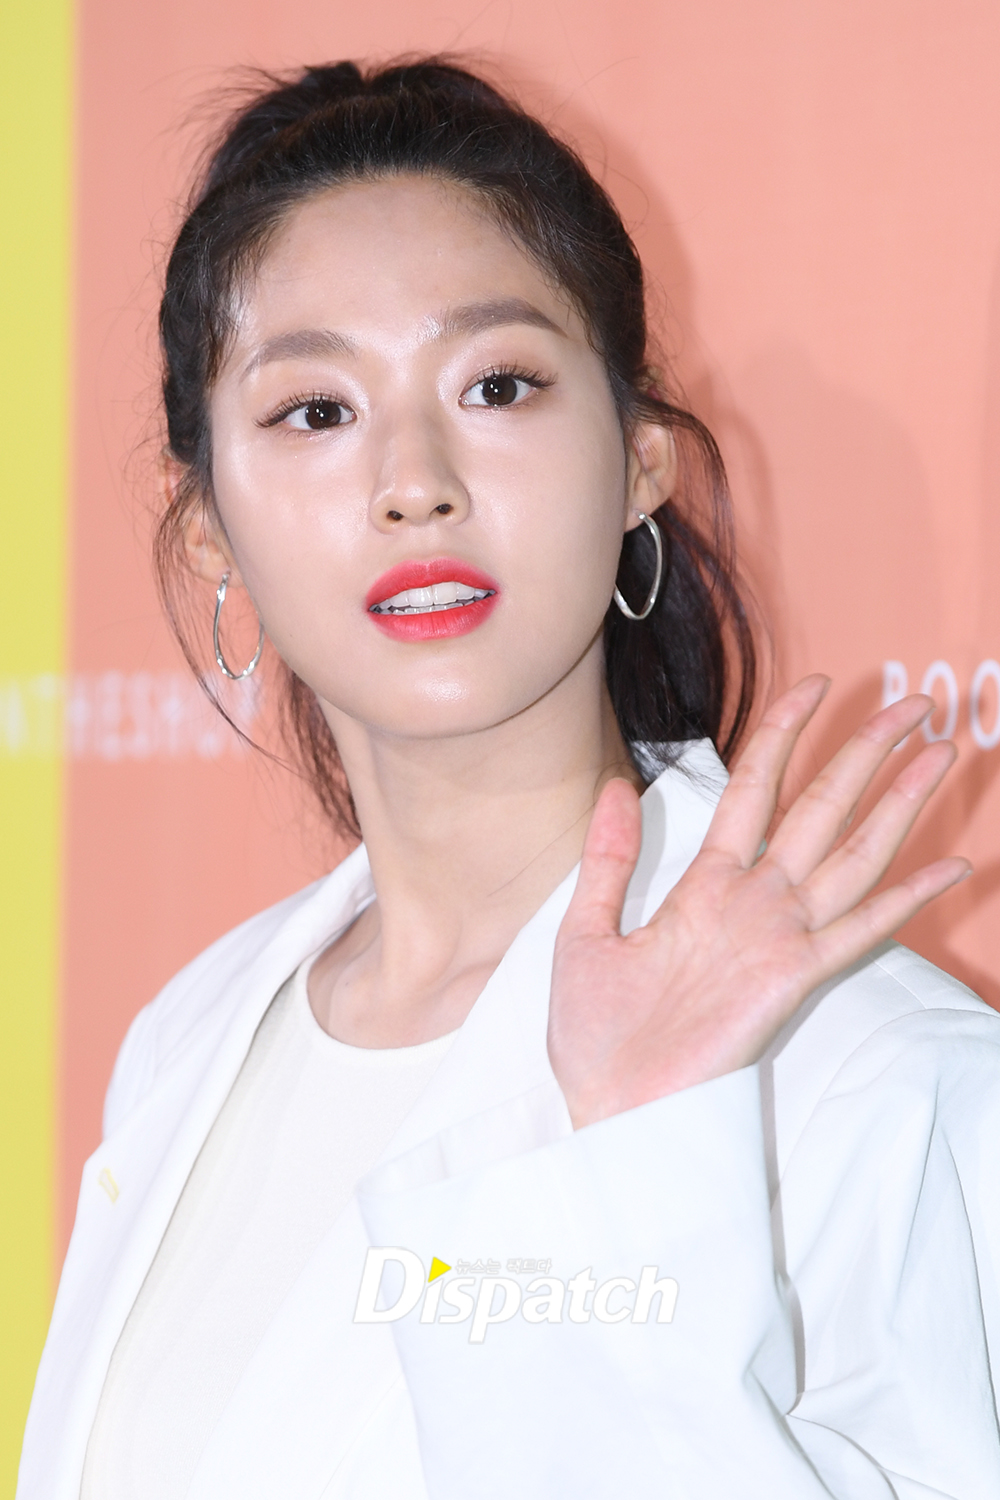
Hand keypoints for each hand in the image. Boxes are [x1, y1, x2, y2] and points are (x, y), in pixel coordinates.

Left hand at [548, 676, 969, 1127]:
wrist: (607, 1108)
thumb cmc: (596, 1034)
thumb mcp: (585, 931)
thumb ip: (607, 859)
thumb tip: (617, 785)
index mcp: (705, 886)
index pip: (755, 790)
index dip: (784, 736)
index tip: (816, 688)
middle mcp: (754, 902)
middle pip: (820, 809)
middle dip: (865, 754)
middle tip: (914, 705)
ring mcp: (780, 937)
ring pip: (851, 853)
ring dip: (897, 803)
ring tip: (941, 752)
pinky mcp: (793, 978)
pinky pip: (858, 930)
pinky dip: (905, 898)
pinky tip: (950, 866)